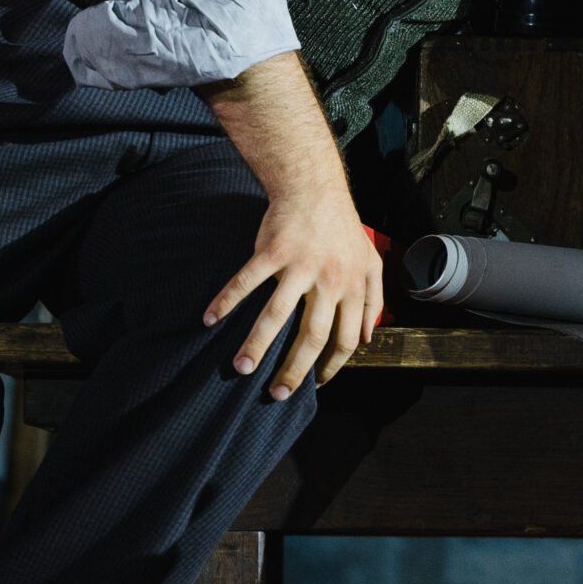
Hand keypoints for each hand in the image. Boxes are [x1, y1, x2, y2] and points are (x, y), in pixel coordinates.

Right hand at [203, 175, 384, 400]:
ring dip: (256, 345)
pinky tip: (209, 320)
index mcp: (352, 286)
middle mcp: (329, 280)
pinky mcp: (273, 251)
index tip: (315, 386)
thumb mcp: (370, 262)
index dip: (332, 366)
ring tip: (240, 369)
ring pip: (276, 314)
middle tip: (277, 394)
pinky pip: (246, 281)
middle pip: (312, 336)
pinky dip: (226, 301)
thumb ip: (373, 300)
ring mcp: (300, 265)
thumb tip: (367, 338)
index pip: (346, 338)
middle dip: (294, 370)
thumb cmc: (342, 229)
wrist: (316, 189)